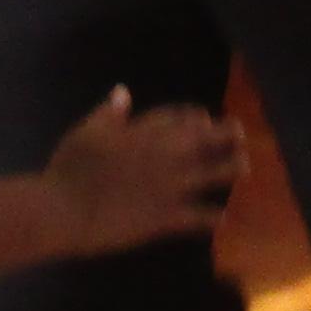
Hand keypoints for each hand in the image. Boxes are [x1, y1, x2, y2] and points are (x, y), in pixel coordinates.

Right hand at [46, 89, 241, 254]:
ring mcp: (167, 186)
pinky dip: (211, 217)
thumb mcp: (86, 132)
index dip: (192, 116)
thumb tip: (123, 91)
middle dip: (224, 134)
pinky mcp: (164, 216)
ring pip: (208, 173)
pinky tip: (223, 218)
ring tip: (246, 166)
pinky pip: (195, 216)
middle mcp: (162, 155)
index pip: (176, 117)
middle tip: (240, 132)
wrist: (64, 210)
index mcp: (142, 132)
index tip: (203, 117)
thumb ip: (109, 113)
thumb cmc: (68, 169)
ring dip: (230, 168)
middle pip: (202, 139)